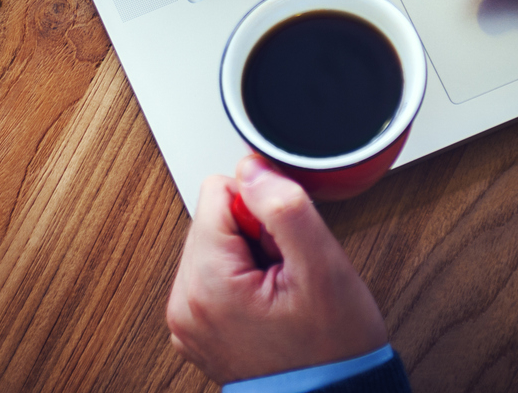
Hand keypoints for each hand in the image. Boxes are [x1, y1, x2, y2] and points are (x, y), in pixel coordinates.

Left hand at [166, 156, 387, 383]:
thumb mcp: (323, 268)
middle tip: (287, 276)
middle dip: (256, 236)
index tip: (284, 250)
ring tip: (281, 293)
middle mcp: (184, 304)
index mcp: (205, 285)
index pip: (218, 192)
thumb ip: (284, 206)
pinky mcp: (198, 329)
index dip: (263, 212)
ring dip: (252, 257)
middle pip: (213, 219)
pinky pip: (215, 275)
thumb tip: (251, 167)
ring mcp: (188, 321)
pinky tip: (270, 304)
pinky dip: (244, 280)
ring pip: (216, 244)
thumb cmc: (333, 350)